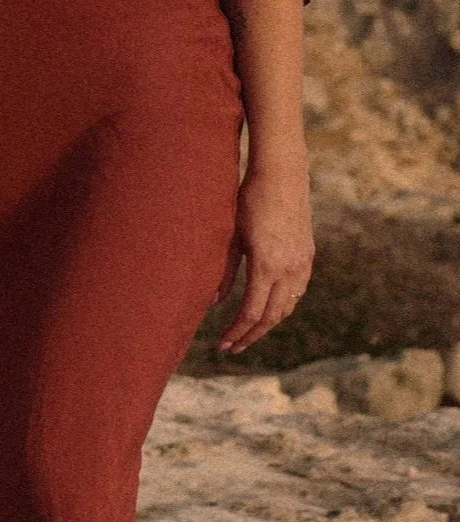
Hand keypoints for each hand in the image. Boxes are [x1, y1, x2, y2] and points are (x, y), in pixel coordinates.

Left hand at [217, 158, 313, 352]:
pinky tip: (269, 307)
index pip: (251, 313)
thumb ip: (224, 271)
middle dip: (250, 335)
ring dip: (267, 323)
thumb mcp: (231, 235)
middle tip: (232, 347)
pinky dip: (282, 306)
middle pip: (271, 317)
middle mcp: (289, 270)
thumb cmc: (249, 200)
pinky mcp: (308, 256)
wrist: (281, 174)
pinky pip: (297, 292)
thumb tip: (213, 302)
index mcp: (267, 266)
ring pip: (287, 307)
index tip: (222, 345)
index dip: (236, 332)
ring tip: (248, 331)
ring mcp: (302, 264)